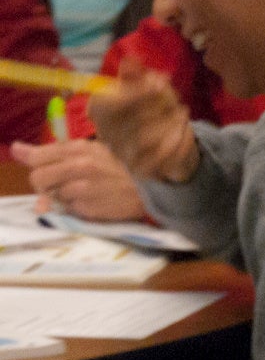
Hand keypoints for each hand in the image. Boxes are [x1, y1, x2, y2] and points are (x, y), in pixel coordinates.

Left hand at [9, 139, 147, 219]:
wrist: (153, 190)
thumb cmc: (122, 167)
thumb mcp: (90, 150)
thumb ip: (52, 151)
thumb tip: (15, 149)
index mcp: (78, 148)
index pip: (36, 158)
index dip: (37, 165)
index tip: (48, 169)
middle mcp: (79, 167)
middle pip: (38, 179)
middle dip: (45, 184)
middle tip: (63, 185)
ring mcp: (84, 190)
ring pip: (52, 197)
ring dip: (63, 198)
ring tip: (85, 193)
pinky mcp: (90, 209)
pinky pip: (68, 210)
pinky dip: (76, 209)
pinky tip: (93, 203)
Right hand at [85, 60, 196, 183]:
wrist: (171, 150)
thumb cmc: (154, 114)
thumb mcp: (147, 90)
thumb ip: (137, 76)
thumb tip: (131, 60)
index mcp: (100, 114)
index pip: (104, 103)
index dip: (132, 92)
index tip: (159, 82)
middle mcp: (107, 136)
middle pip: (129, 118)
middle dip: (158, 106)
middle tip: (176, 101)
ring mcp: (124, 156)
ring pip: (148, 137)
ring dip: (171, 122)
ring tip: (182, 114)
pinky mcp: (143, 171)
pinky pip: (164, 154)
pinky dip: (180, 139)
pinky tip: (185, 129)